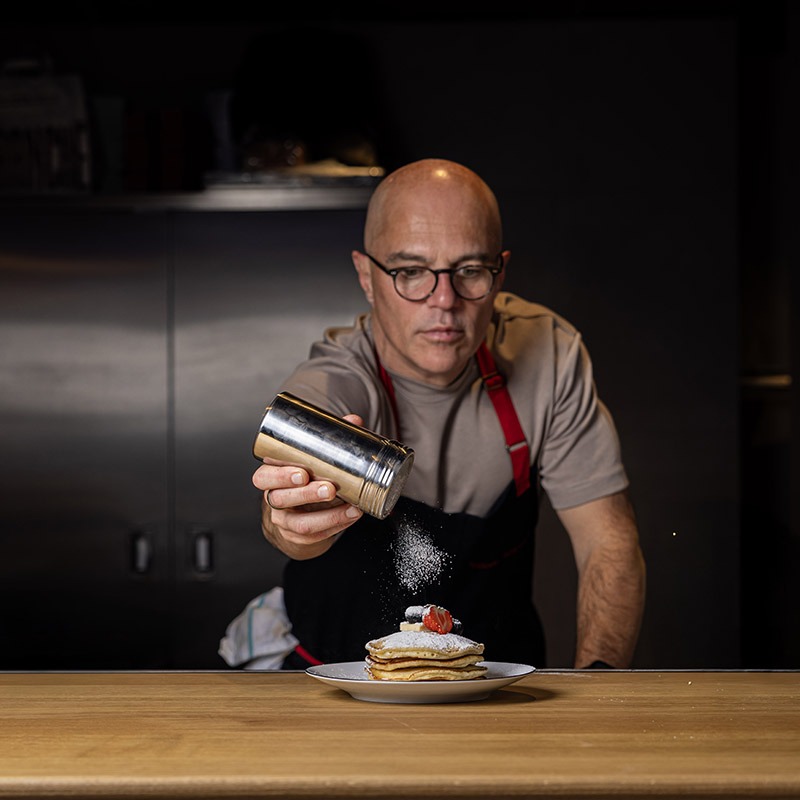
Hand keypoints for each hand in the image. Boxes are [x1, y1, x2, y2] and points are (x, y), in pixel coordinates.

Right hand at [252, 413, 364, 559]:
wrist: (299, 512)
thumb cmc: (306, 478)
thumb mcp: (312, 460)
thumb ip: (330, 440)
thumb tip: (353, 420)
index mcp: (271, 477)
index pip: (264, 477)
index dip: (281, 476)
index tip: (302, 472)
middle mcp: (274, 500)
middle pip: (282, 499)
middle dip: (307, 494)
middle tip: (330, 488)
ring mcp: (285, 521)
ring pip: (300, 523)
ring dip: (328, 515)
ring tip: (350, 506)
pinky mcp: (299, 537)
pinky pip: (317, 535)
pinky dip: (337, 525)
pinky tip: (353, 515)